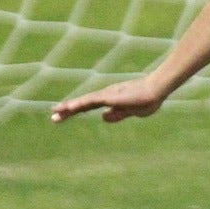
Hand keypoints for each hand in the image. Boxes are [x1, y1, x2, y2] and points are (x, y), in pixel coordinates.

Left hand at [51, 77, 165, 123]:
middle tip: (53, 116)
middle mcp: (105, 95)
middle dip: (67, 110)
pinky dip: (79, 104)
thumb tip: (103, 117)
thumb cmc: (148, 100)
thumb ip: (117, 115)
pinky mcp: (110, 96)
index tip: (62, 114)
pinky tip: (69, 108)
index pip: (88, 106)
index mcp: (110, 100)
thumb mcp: (131, 112)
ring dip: (70, 107)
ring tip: (56, 111)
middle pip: (83, 103)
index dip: (75, 110)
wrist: (157, 91)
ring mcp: (107, 95)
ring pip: (84, 102)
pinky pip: (91, 101)